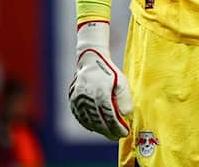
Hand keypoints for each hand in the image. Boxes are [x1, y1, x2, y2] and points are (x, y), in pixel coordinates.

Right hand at [68, 21, 132, 139]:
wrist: (90, 62)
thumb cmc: (109, 72)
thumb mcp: (122, 83)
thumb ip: (125, 100)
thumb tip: (126, 116)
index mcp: (101, 93)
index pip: (110, 117)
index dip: (117, 128)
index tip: (124, 133)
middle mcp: (88, 99)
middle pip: (99, 122)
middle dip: (109, 132)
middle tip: (117, 136)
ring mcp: (78, 101)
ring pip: (89, 122)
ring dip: (100, 130)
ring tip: (109, 133)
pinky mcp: (73, 102)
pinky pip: (80, 118)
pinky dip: (89, 124)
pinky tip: (97, 127)